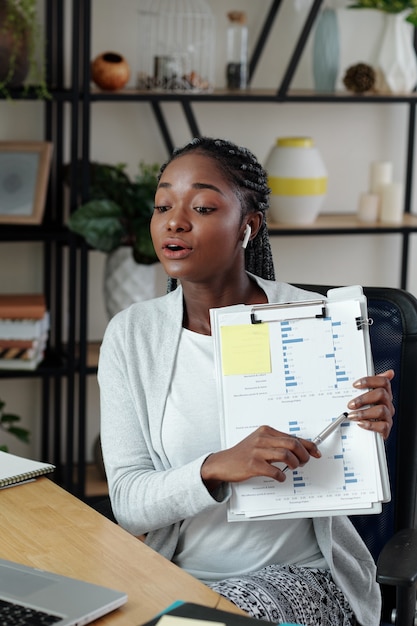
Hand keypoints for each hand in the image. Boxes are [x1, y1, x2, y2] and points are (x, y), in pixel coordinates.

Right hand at [201, 425, 320, 490]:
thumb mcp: (259, 443)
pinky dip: (281, 475)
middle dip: (303, 454)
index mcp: (265, 431)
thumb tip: (298, 449)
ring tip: (293, 468)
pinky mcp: (253, 464)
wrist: (223, 463)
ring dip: (294, 464)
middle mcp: (262, 438)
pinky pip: (274, 470)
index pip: (292, 436)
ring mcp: (257, 451)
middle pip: (292, 443)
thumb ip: (276, 443)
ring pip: (286, 455)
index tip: (316, 452)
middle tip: (304, 462)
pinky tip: (280, 476)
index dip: (307, 445)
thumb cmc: (243, 453)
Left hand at [347, 369, 393, 439]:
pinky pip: (382, 426)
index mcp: (383, 393)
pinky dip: (370, 424)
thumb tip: (388, 372)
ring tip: (352, 416)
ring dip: (364, 413)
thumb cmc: (365, 411)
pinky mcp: (386, 428)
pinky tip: (360, 424)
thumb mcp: (364, 396)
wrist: (366, 432)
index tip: (355, 385)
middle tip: (350, 404)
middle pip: (381, 394)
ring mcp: (388, 416)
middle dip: (363, 398)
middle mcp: (387, 403)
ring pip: (381, 410)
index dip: (369, 381)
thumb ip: (370, 384)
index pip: (383, 381)